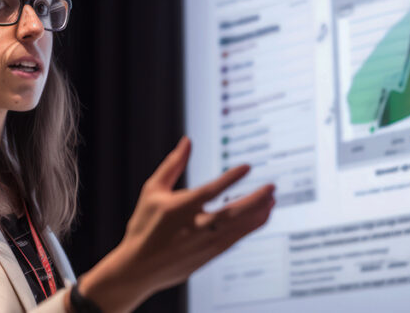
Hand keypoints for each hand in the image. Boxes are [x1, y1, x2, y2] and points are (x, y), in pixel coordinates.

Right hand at [72, 136, 274, 312]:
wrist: (138, 268)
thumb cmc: (144, 226)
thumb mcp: (152, 191)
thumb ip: (172, 165)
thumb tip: (187, 141)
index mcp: (180, 208)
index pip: (210, 191)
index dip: (230, 179)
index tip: (248, 167)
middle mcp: (195, 227)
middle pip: (231, 212)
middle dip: (255, 200)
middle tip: (272, 188)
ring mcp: (204, 244)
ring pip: (238, 228)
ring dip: (257, 214)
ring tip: (272, 201)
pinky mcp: (209, 255)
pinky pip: (235, 239)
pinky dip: (250, 227)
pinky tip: (261, 217)